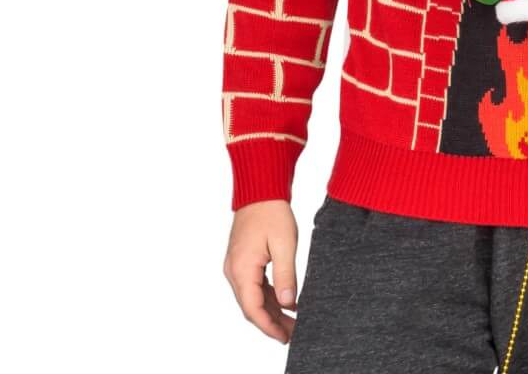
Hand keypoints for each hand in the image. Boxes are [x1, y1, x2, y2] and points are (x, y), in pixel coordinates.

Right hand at [223, 199, 299, 343]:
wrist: (260, 190)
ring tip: (292, 322)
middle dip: (272, 323)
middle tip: (293, 334)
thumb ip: (286, 276)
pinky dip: (269, 296)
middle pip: (251, 307)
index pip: (252, 309)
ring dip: (271, 311)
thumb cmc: (272, 212)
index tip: (284, 338)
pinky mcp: (243, 260)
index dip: (268, 327)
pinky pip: (254, 285)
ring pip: (253, 297)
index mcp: (242, 269)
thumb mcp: (285, 244)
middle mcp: (234, 271)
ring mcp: (237, 266)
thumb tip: (288, 304)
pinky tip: (287, 302)